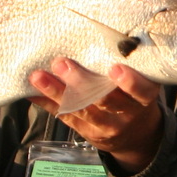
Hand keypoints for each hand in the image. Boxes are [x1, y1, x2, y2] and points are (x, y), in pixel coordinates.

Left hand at [28, 58, 162, 174]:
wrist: (137, 137)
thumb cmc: (136, 99)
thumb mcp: (142, 87)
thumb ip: (129, 69)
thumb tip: (94, 38)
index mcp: (144, 99)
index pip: (142, 91)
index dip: (130, 82)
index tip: (114, 68)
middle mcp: (127, 114)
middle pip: (104, 99)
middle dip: (80, 82)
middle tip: (61, 63)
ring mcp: (107, 127)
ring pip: (81, 109)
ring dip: (56, 91)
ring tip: (38, 76)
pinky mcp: (89, 134)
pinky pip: (67, 117)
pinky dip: (48, 103)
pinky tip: (32, 92)